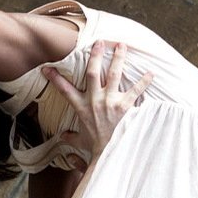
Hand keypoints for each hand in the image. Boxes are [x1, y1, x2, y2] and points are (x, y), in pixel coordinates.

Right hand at [44, 41, 146, 159]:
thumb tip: (62, 137)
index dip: (55, 78)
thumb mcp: (80, 141)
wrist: (110, 154)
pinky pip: (135, 90)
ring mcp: (110, 102)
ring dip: (118, 58)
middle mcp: (94, 101)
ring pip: (114, 74)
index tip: (47, 68)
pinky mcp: (125, 106)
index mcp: (81, 107)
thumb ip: (71, 137)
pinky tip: (151, 73)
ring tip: (122, 45)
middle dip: (96, 55)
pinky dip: (144, 81)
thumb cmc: (95, 147)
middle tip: (100, 42)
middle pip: (93, 72)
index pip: (65, 90)